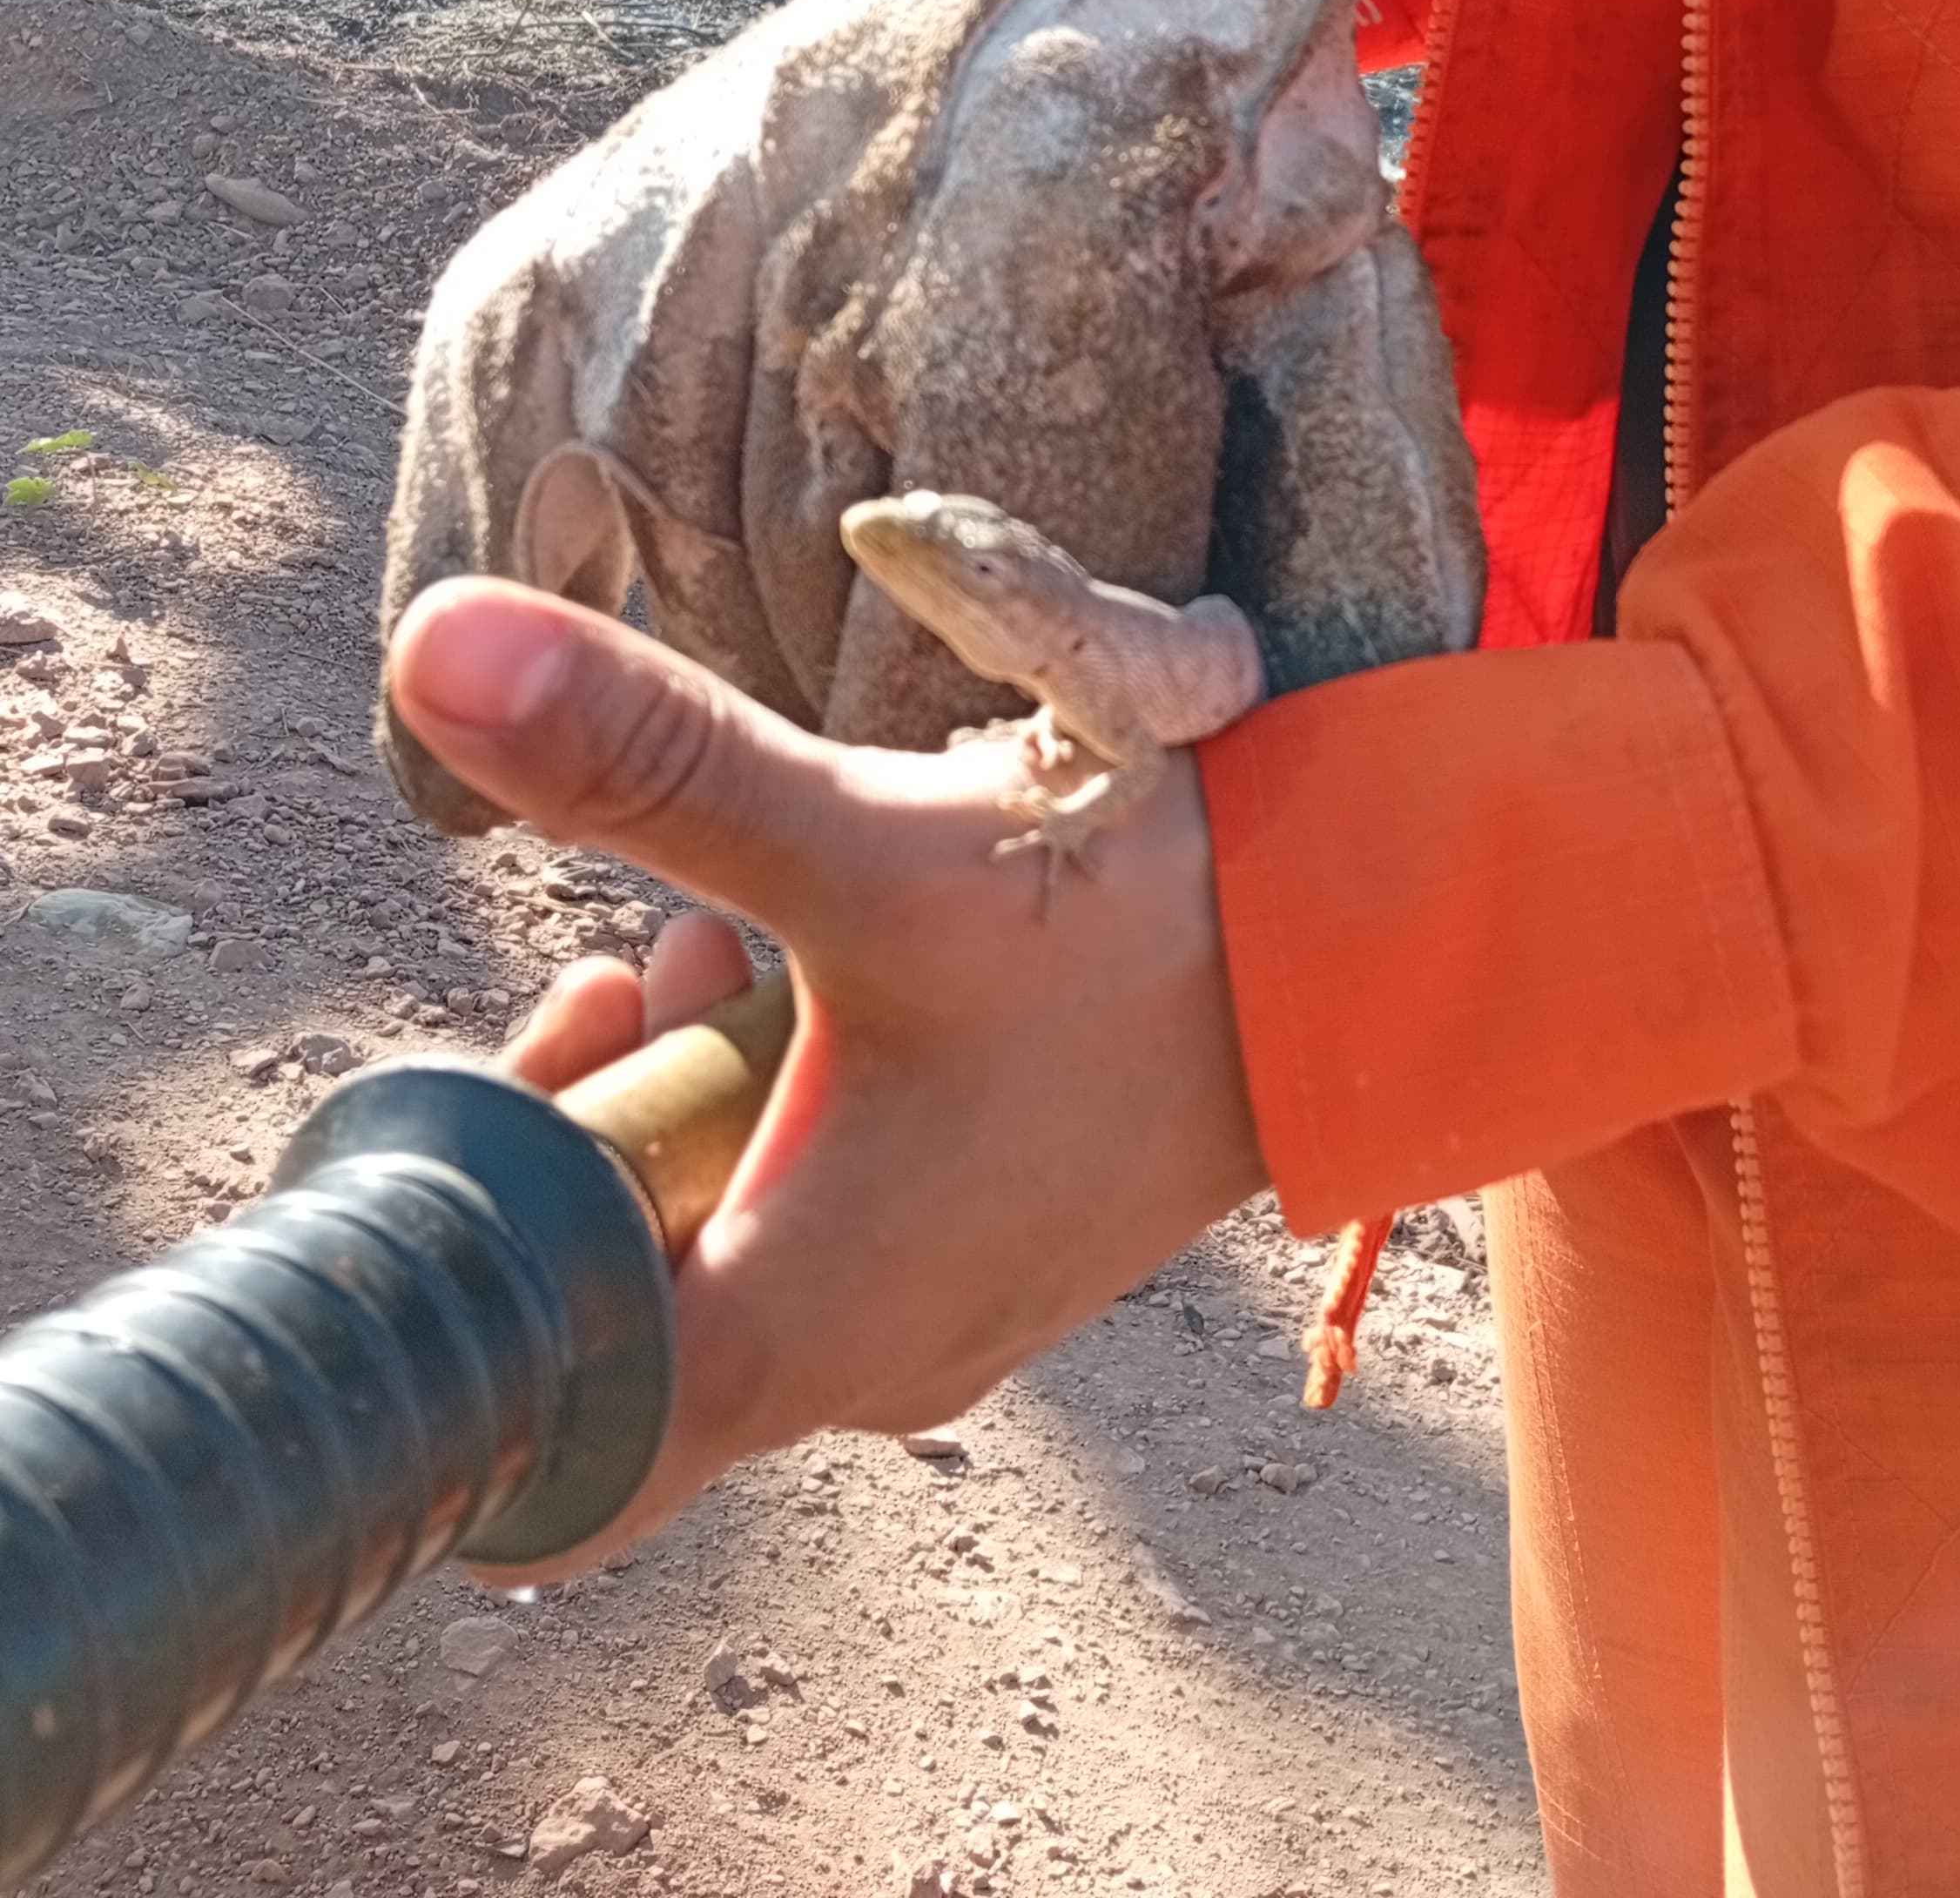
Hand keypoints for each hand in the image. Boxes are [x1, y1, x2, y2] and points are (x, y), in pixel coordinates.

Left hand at [384, 577, 1266, 1568]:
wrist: (1378, 941)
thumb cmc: (1142, 925)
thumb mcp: (874, 843)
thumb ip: (651, 763)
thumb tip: (438, 653)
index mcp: (797, 1334)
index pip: (539, 1450)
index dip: (467, 1307)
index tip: (483, 1129)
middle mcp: (861, 1368)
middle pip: (627, 1316)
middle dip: (601, 1131)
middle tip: (642, 961)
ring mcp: (941, 1317)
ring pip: (735, 1244)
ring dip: (702, 1092)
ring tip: (732, 931)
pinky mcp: (1000, 1249)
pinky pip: (834, 1209)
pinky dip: (799, 1098)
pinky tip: (839, 954)